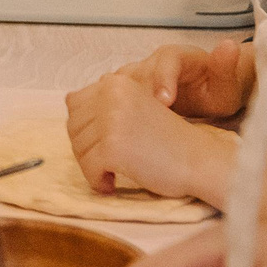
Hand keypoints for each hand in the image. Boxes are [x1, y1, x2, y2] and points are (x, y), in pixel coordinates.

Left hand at [65, 73, 237, 205]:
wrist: (200, 160)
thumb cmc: (167, 139)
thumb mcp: (134, 106)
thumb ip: (104, 101)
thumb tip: (67, 100)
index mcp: (115, 82)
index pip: (74, 104)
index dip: (86, 129)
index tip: (107, 142)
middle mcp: (110, 95)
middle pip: (73, 127)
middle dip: (87, 148)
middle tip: (109, 162)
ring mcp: (110, 120)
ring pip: (78, 149)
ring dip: (92, 166)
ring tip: (113, 172)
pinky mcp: (113, 147)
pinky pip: (88, 168)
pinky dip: (97, 181)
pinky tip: (113, 184)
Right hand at [119, 40, 253, 120]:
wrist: (209, 89)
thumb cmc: (219, 87)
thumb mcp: (227, 81)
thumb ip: (225, 66)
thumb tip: (229, 45)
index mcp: (176, 55)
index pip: (165, 62)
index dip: (162, 80)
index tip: (164, 101)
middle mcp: (152, 61)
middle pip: (137, 74)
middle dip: (137, 96)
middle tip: (141, 123)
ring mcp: (138, 74)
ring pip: (119, 84)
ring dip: (119, 103)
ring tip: (124, 127)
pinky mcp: (130, 89)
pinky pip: (113, 94)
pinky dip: (111, 107)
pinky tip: (114, 126)